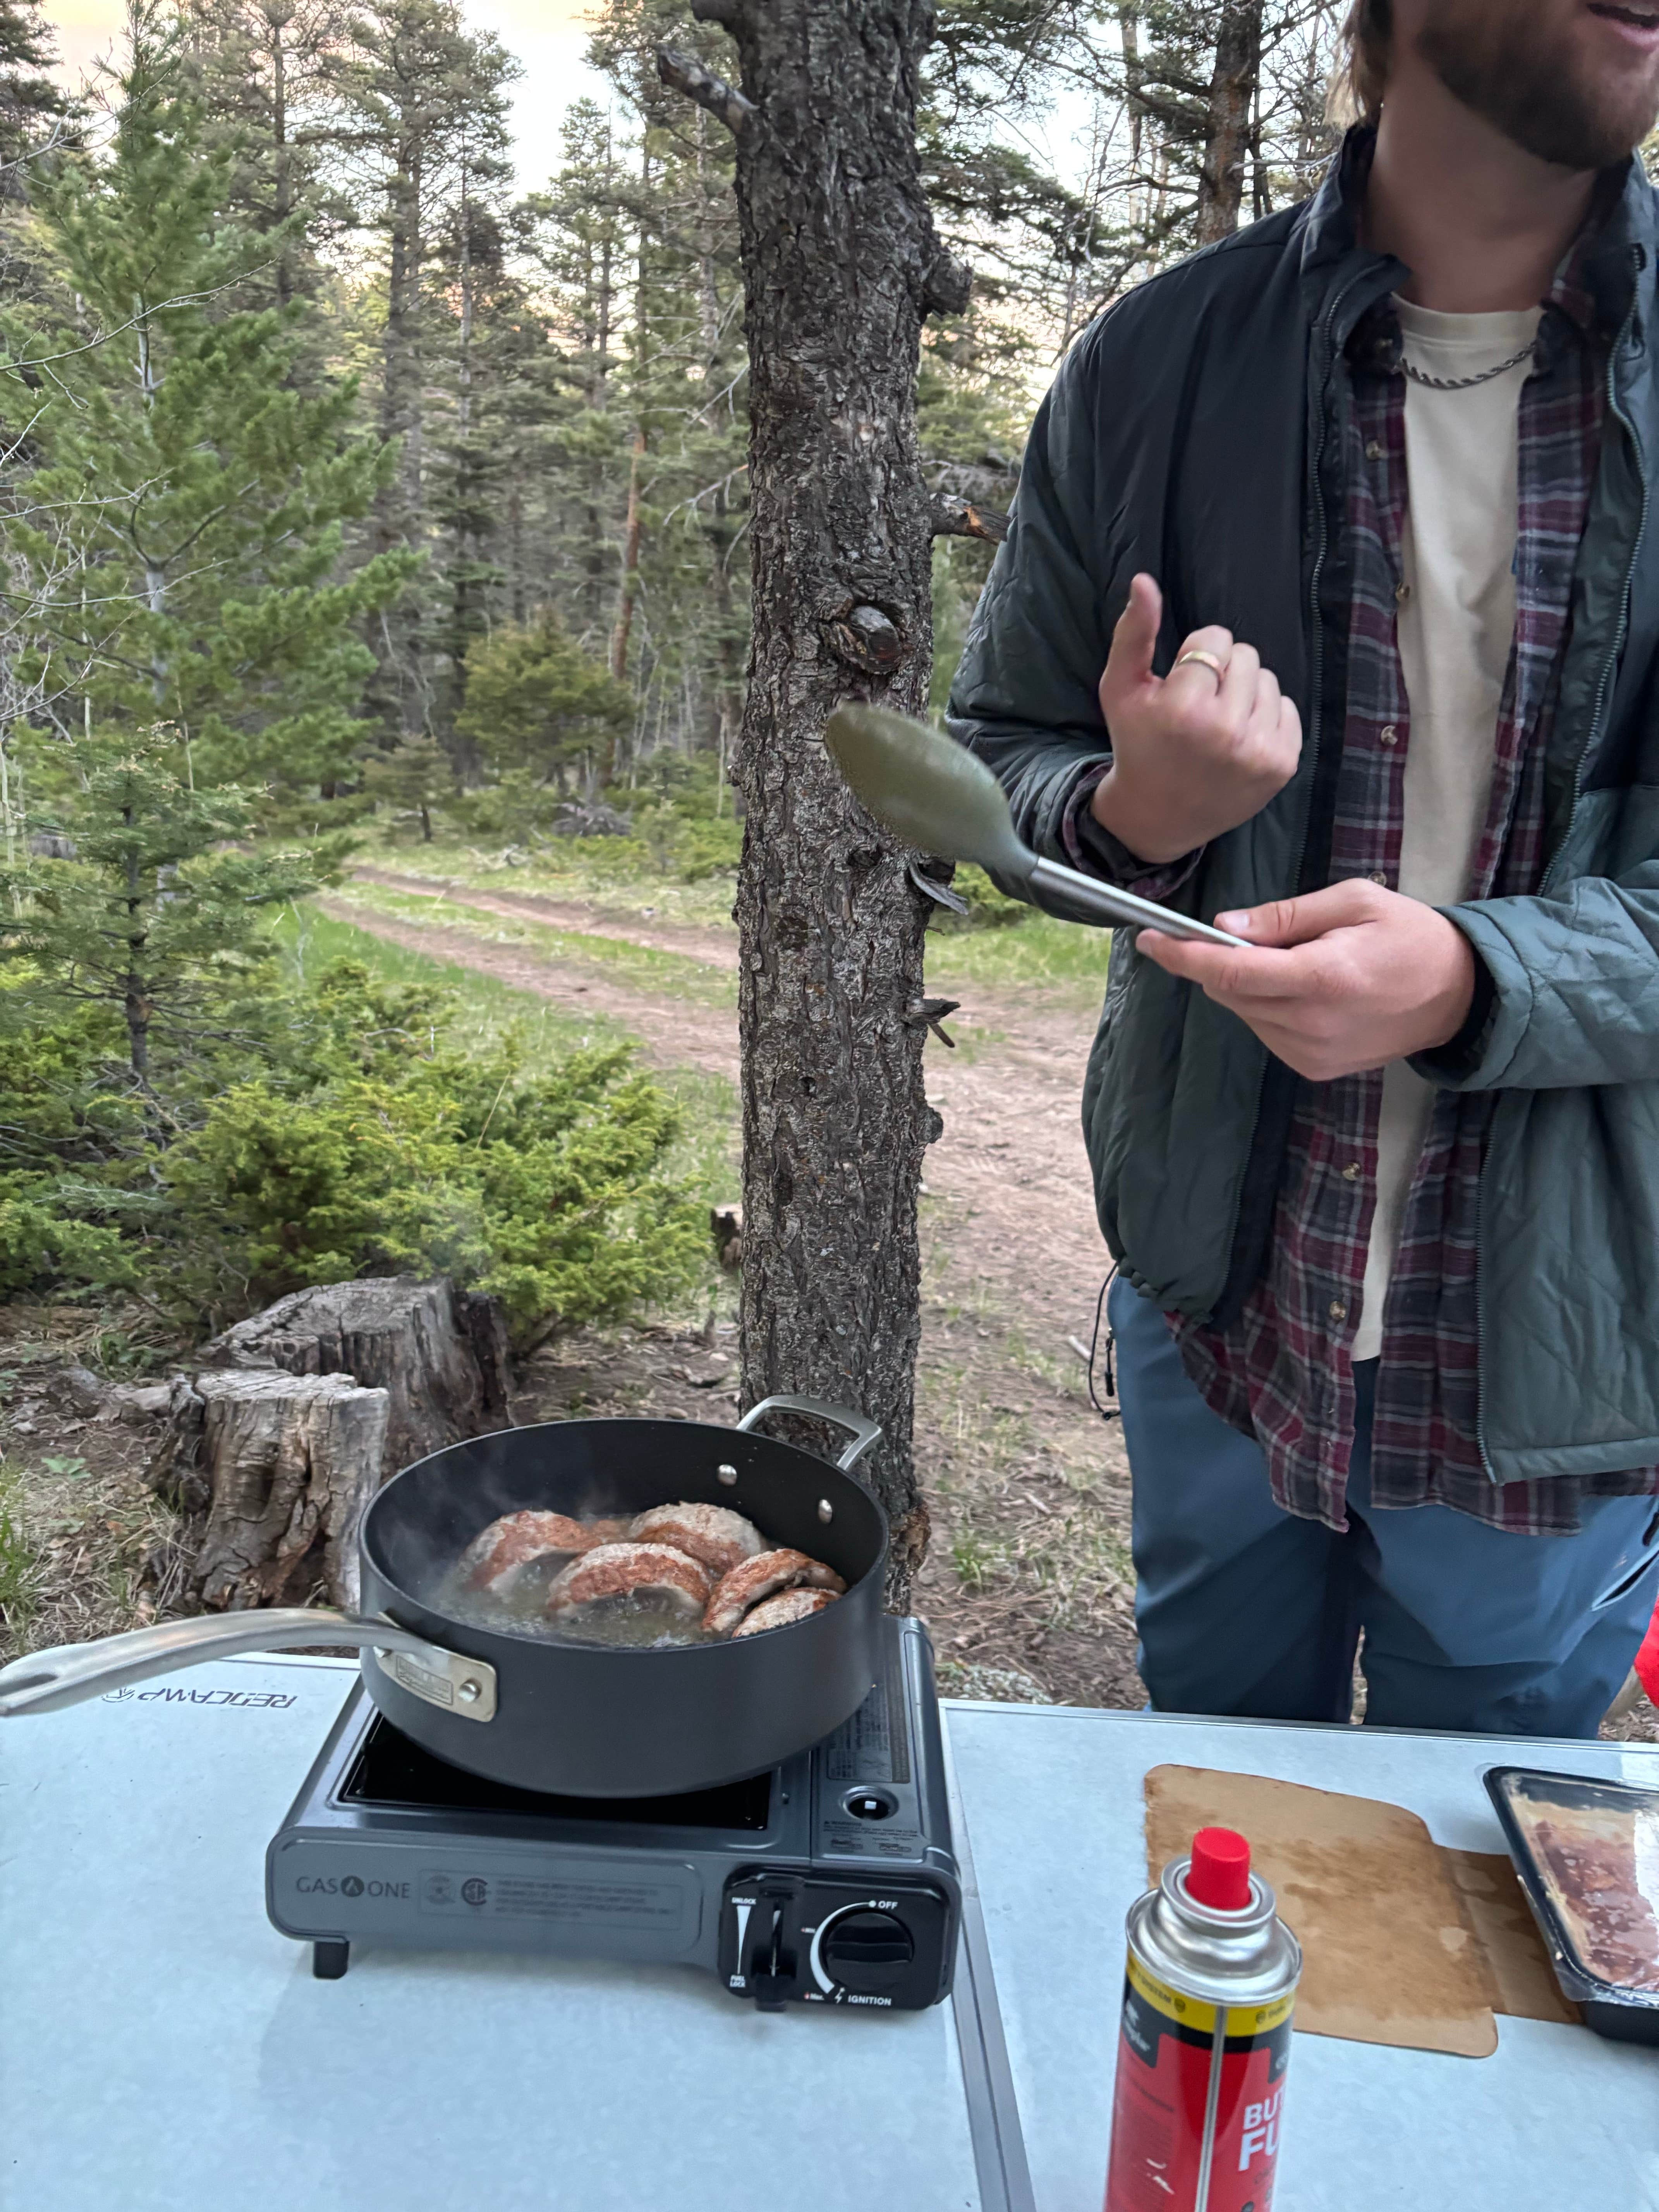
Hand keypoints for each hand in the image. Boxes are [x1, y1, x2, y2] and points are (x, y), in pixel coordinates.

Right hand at [1090, 573, 1301, 864]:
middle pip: (1245, 654)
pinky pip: (1287, 707)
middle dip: (1221, 671)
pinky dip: (1264, 716)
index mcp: (1183, 709)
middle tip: (1199, 705)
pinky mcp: (1282, 765)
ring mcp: (1258, 750)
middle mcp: (1225, 730)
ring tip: (1219, 721)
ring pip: (1267, 678)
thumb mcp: (1121, 689)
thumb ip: (1133, 633)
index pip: (1215, 637)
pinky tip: (1239, 737)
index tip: (1181, 684)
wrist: (1158, 815)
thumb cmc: (1137, 744)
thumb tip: (1145, 580)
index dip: (1196, 655)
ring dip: (1244, 692)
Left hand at [1136, 880, 1477, 1082]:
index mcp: (1323, 977)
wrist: (1456, 994)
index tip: (1150, 940)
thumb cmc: (1407, 936)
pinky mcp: (1314, 1068)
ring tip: (1298, 962)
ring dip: (1248, 985)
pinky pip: (1266, 1031)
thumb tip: (1225, 927)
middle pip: (1230, 993)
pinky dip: (1268, 1007)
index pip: (1231, 972)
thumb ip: (1285, 916)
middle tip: (1250, 936)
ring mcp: (1312, 1052)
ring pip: (1244, 1013)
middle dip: (1221, 962)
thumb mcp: (1353, 900)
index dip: (1183, 956)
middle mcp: (1312, 1023)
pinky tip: (1307, 991)